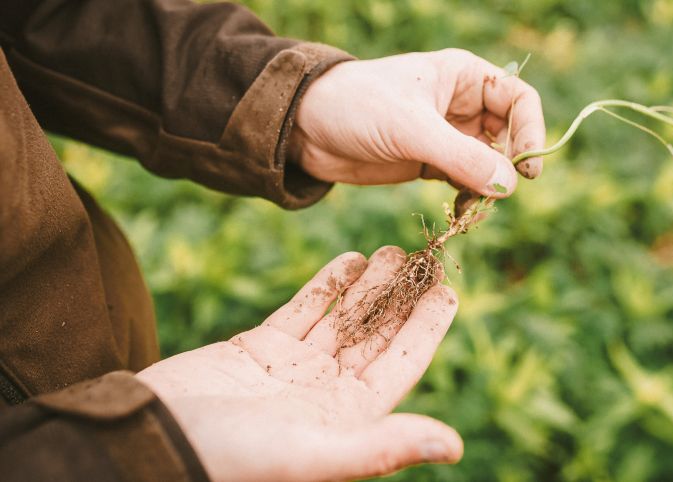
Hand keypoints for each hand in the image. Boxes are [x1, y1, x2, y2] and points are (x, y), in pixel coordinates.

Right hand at [137, 247, 460, 480]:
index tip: (449, 290)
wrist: (144, 442)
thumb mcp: (312, 453)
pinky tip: (350, 259)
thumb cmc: (228, 461)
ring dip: (369, 285)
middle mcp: (325, 393)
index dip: (427, 327)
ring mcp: (292, 368)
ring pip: (342, 317)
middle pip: (375, 334)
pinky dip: (327, 285)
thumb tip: (453, 446)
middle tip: (424, 256)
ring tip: (393, 251)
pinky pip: (303, 310)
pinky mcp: (257, 349)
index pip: (401, 364)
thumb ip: (382, 446)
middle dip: (401, 297)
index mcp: (347, 419)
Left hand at [291, 48, 545, 196]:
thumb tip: (509, 186)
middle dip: (509, 165)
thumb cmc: (355, 107)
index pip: (519, 100)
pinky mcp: (429, 162)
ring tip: (473, 204)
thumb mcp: (410, 128)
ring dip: (488, 185)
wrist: (304, 128)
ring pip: (488, 163)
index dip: (531, 131)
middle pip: (510, 135)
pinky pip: (464, 180)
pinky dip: (468, 195)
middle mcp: (461, 104)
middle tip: (498, 193)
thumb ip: (461, 156)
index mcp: (463, 77)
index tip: (528, 170)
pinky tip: (459, 207)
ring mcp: (446, 135)